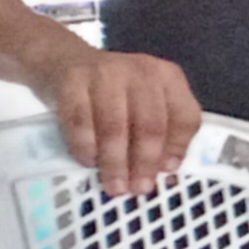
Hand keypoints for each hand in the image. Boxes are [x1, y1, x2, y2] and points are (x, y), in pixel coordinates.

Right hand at [44, 43, 199, 195]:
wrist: (63, 60)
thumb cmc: (112, 91)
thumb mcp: (144, 101)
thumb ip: (161, 128)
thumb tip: (167, 167)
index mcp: (167, 77)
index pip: (185, 115)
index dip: (178, 147)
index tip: (167, 171)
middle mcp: (141, 71)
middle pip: (150, 124)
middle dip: (145, 162)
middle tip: (139, 188)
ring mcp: (105, 73)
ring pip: (114, 127)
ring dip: (115, 162)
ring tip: (115, 185)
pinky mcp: (72, 81)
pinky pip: (80, 122)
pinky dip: (86, 147)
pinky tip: (89, 162)